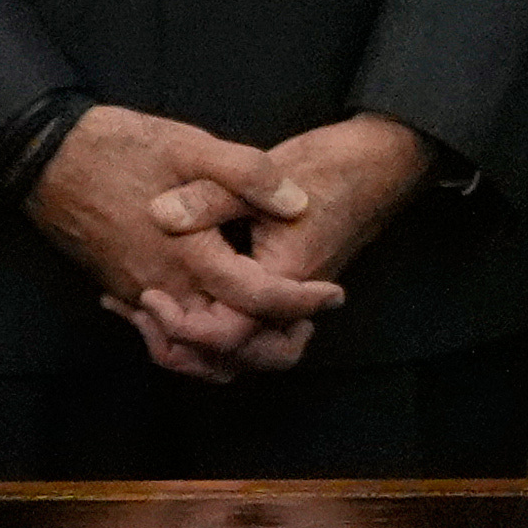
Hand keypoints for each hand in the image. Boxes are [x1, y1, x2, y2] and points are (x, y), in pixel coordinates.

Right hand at [31, 106, 346, 379]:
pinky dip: (190, 342)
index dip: (303, 302)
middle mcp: (164, 286)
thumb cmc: (119, 147)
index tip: (333, 294)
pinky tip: (211, 316)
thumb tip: (297, 205)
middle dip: (272, 343)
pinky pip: (159, 337)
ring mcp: (138, 294)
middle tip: (306, 323)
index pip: (258, 299)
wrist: (44, 158)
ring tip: (266, 327)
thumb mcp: (191, 144)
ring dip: (230, 352)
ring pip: (189, 352)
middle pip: (226, 346)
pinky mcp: (120, 290)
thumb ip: (248, 174)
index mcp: (189, 253)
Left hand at [129, 114, 429, 379]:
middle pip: (238, 361)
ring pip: (244, 354)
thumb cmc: (326, 169)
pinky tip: (181, 300)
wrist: (376, 166)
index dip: (184, 327)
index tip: (150, 297)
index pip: (229, 336)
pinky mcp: (286, 295)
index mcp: (282, 282)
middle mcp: (290, 305)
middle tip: (150, 316)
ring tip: (154, 317)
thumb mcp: (264, 176)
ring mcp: (291, 304)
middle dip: (189, 353)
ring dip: (201, 349)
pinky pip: (249, 330)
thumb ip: (211, 198)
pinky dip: (215, 330)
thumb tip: (159, 214)